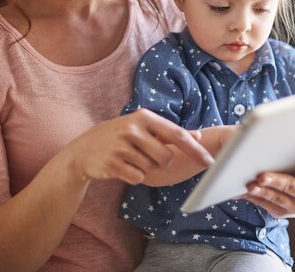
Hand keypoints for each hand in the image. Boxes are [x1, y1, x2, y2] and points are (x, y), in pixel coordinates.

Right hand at [63, 109, 213, 184]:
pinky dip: (135, 177)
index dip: (195, 149)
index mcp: (144, 117)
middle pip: (166, 157)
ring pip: (151, 168)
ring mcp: (120, 146)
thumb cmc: (122, 136)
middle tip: (148, 156)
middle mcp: (132, 129)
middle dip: (162, 162)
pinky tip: (124, 167)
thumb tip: (199, 135)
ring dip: (146, 168)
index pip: (177, 134)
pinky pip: (137, 178)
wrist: (84, 149)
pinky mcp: (112, 164)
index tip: (210, 162)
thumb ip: (171, 132)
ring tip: (132, 158)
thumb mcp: (144, 127)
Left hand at [243, 142, 294, 217]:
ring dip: (262, 192)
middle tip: (262, 176)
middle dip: (276, 181)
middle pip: (292, 187)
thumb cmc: (293, 161)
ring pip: (277, 199)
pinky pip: (267, 205)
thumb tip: (286, 134)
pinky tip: (244, 191)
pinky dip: (255, 197)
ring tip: (250, 186)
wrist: (289, 179)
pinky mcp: (282, 212)